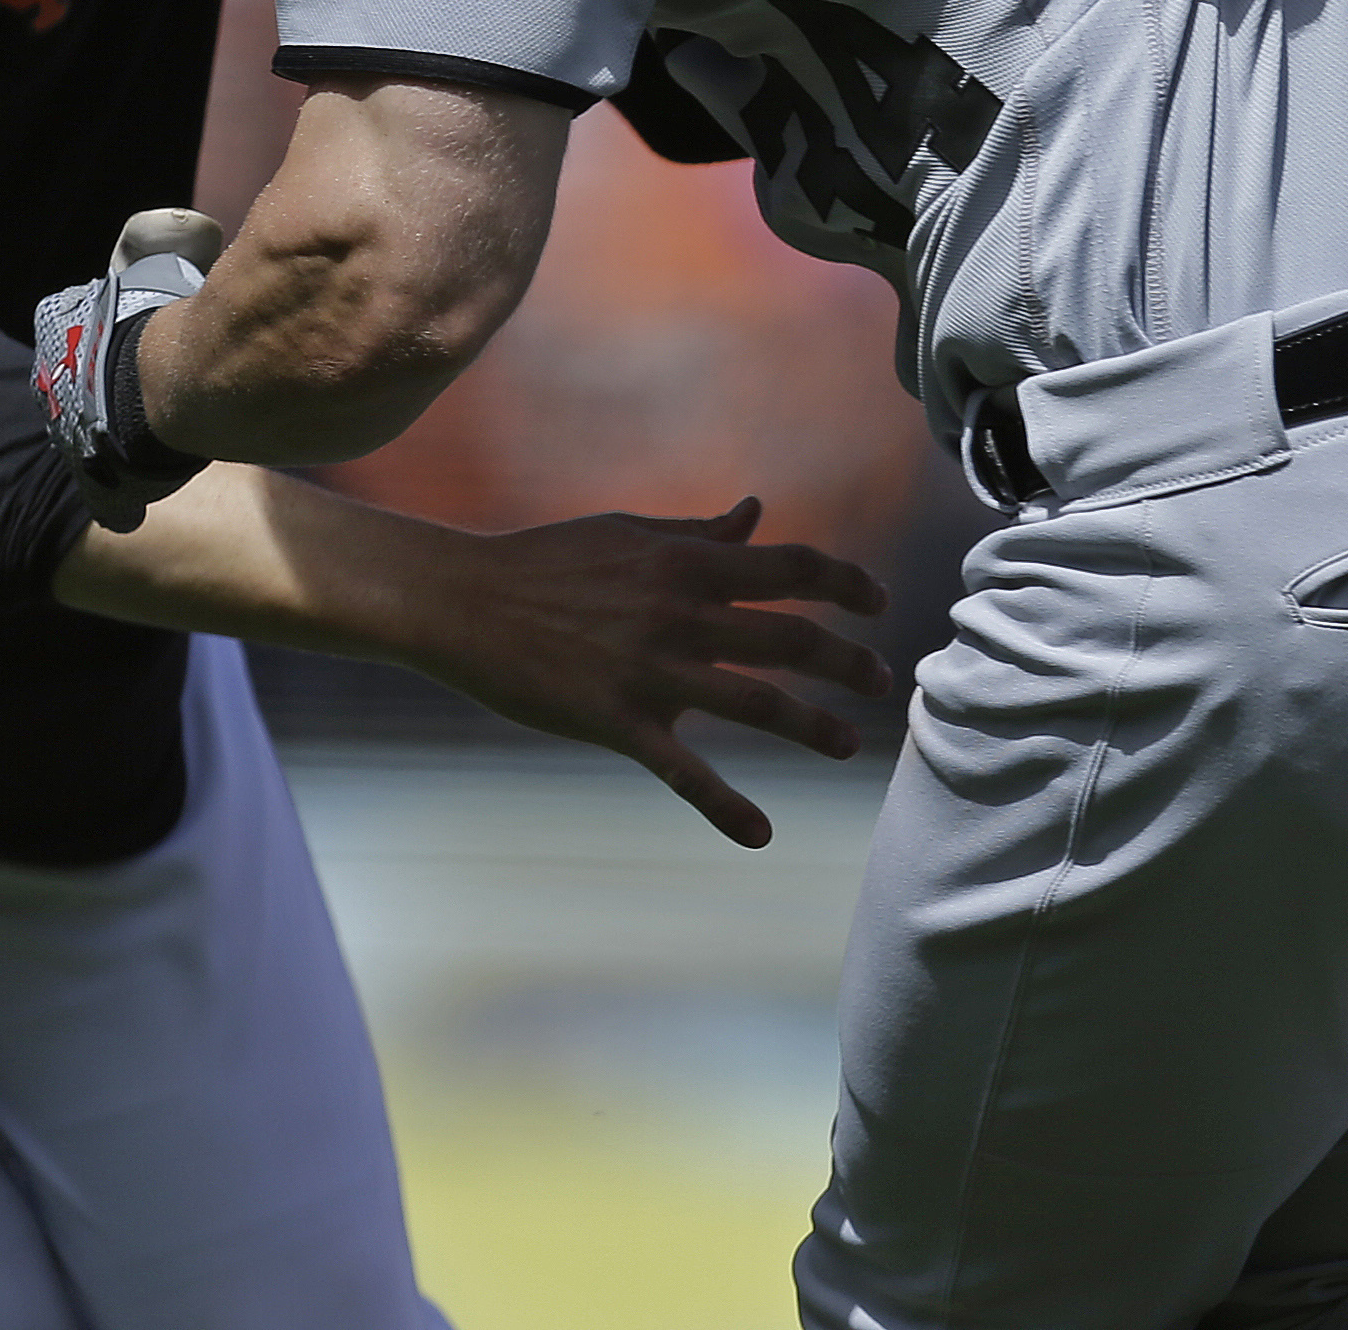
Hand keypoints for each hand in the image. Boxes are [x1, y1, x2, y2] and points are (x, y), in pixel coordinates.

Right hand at [400, 498, 895, 848]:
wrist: (465, 603)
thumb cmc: (549, 561)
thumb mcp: (629, 534)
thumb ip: (699, 534)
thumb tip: (756, 513)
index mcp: (687, 563)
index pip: (792, 568)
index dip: (845, 583)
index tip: (878, 602)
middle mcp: (681, 615)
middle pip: (791, 638)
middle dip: (847, 663)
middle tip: (883, 683)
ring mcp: (651, 672)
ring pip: (756, 704)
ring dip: (812, 727)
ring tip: (847, 744)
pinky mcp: (616, 722)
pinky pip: (682, 771)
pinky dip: (725, 806)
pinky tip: (760, 834)